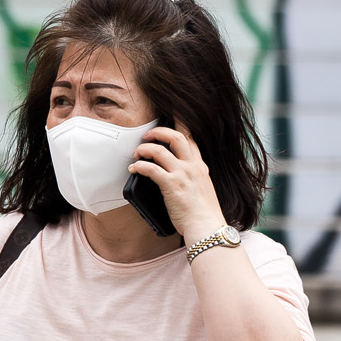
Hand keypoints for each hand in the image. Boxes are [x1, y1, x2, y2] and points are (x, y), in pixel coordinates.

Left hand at [129, 124, 224, 243]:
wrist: (207, 226)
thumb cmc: (202, 213)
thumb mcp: (202, 189)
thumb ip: (191, 177)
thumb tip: (174, 174)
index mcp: (200, 166)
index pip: (191, 138)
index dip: (181, 123)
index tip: (173, 113)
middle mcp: (193, 166)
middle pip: (176, 136)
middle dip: (159, 131)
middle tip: (147, 136)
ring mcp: (183, 175)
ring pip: (160, 150)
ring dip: (144, 149)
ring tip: (136, 154)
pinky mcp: (172, 185)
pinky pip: (151, 168)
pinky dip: (139, 166)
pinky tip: (133, 168)